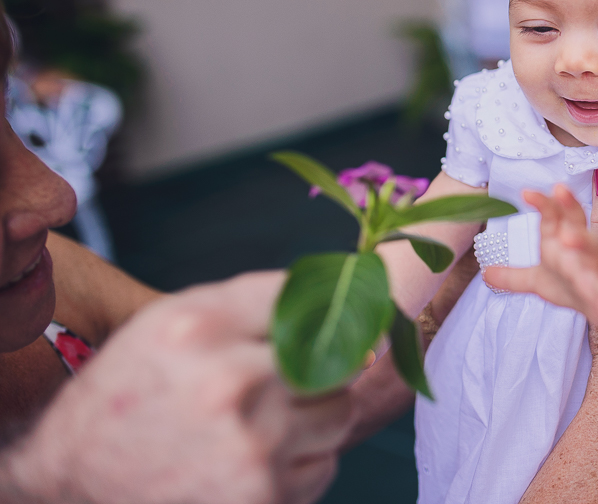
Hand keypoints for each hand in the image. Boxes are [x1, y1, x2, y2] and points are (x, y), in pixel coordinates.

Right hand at [8, 272, 351, 503]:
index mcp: (201, 328)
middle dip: (316, 367)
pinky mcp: (263, 498)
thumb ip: (253, 301)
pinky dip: (299, 463)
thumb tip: (345, 294)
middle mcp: (228, 384)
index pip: (307, 296)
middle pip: (337, 358)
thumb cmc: (132, 393)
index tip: (313, 319)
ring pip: (339, 414)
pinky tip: (250, 460)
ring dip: (312, 417)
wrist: (73, 484)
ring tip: (260, 421)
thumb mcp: (171, 322)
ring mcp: (250, 448)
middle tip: (275, 381)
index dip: (314, 308)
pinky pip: (323, 466)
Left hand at [483, 185, 597, 328]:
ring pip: (593, 252)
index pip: (556, 216)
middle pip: (575, 221)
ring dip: (583, 242)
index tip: (526, 192)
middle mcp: (581, 250)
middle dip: (569, 208)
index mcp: (564, 242)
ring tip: (569, 237)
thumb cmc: (573, 284)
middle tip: (558, 190)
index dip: (544, 202)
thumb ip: (513, 277)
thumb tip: (485, 274)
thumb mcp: (540, 280)